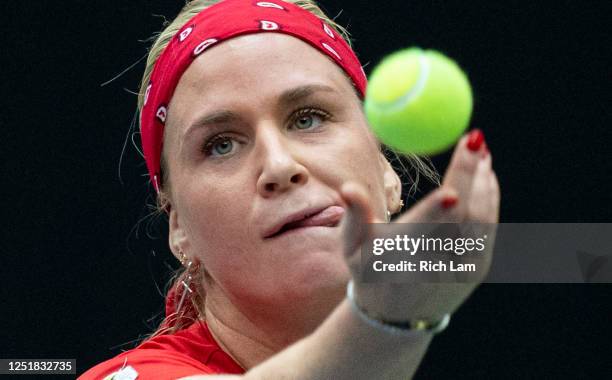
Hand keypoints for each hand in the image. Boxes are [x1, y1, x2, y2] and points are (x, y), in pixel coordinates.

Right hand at [341, 130, 499, 321]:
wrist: (396, 316)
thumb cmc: (369, 271)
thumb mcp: (353, 248)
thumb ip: (354, 216)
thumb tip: (349, 188)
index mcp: (402, 262)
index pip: (423, 236)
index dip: (437, 214)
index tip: (450, 190)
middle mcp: (438, 267)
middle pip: (461, 218)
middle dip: (469, 176)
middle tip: (474, 139)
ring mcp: (463, 268)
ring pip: (482, 219)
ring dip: (484, 181)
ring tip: (480, 149)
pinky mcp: (479, 268)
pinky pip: (489, 226)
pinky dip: (490, 196)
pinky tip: (486, 174)